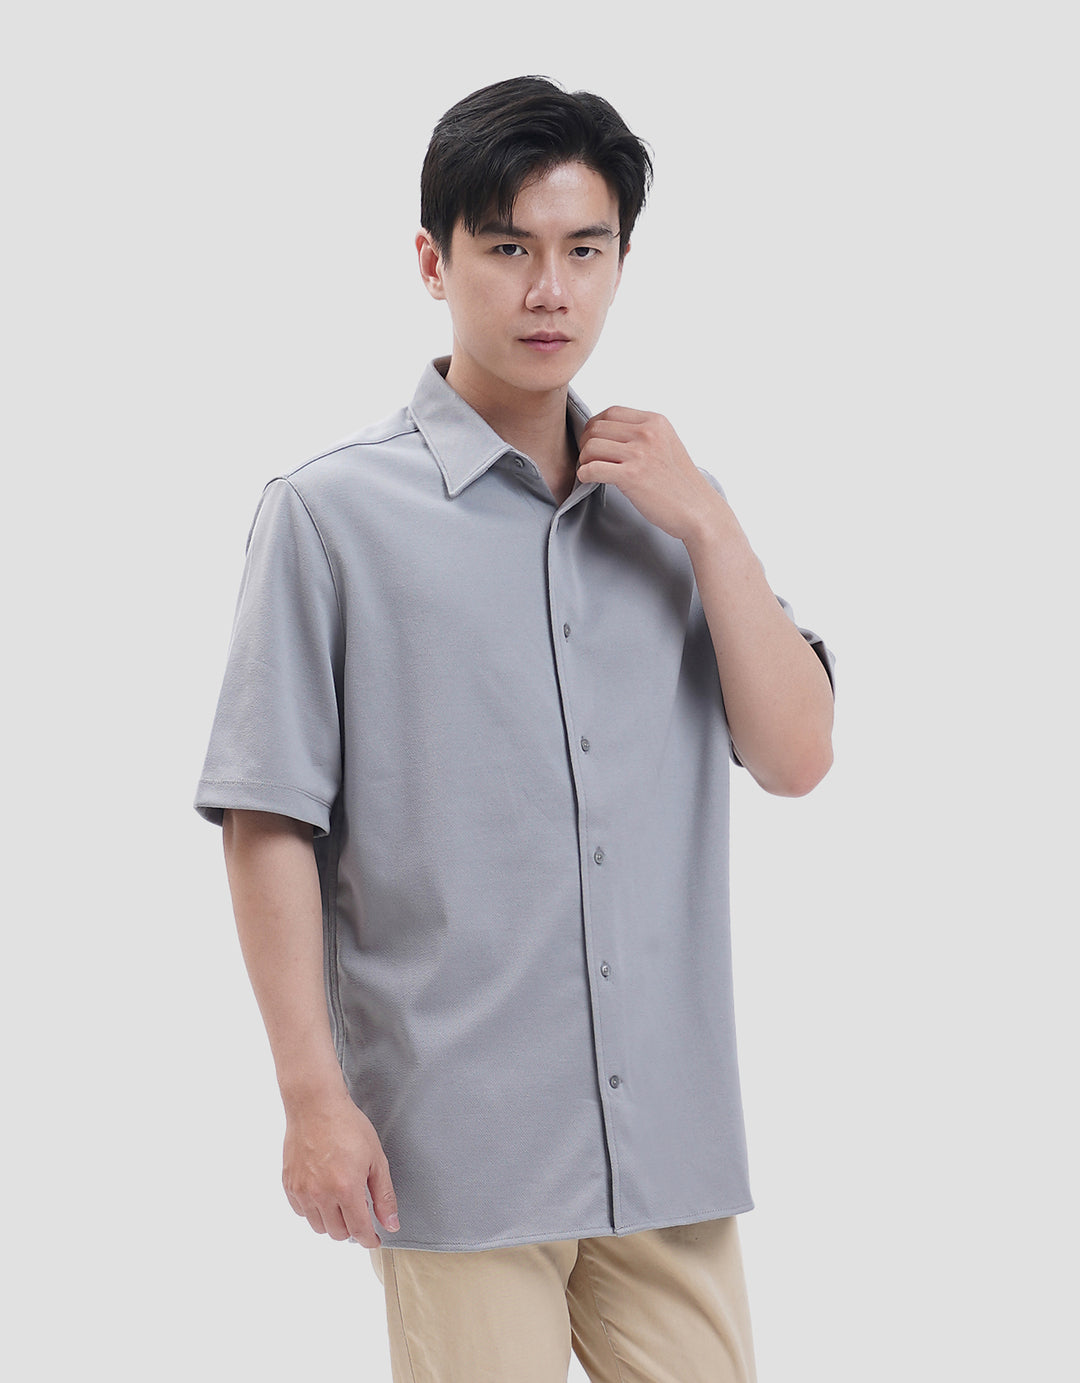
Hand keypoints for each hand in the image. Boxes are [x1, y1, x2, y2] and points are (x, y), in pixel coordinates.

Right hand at [282, 1091, 399, 1247]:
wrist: (315, 1105)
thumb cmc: (347, 1125)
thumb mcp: (376, 1158)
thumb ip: (384, 1195)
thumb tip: (391, 1224)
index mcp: (346, 1189)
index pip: (359, 1231)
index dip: (369, 1240)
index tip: (374, 1239)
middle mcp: (321, 1195)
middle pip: (337, 1233)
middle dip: (352, 1228)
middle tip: (359, 1211)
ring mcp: (302, 1191)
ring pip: (318, 1226)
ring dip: (332, 1221)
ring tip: (340, 1200)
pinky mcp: (289, 1184)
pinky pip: (301, 1212)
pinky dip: (313, 1210)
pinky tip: (323, 1193)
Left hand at [575, 407, 722, 542]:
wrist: (698, 510)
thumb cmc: (680, 484)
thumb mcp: (666, 445)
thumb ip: (643, 435)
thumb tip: (608, 433)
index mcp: (656, 422)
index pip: (611, 412)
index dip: (595, 427)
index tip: (594, 442)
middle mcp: (648, 433)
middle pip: (596, 428)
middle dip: (586, 444)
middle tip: (589, 460)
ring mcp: (640, 453)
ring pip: (591, 446)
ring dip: (584, 460)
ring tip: (591, 472)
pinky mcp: (632, 475)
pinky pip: (592, 468)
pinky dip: (585, 475)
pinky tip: (589, 481)